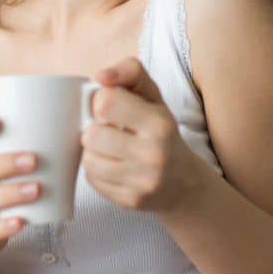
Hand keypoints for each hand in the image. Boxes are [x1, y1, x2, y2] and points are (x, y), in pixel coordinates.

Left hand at [81, 58, 202, 212]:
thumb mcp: (152, 96)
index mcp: (159, 123)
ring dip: (95, 152)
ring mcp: (141, 182)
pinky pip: (92, 180)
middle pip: (91, 135)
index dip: (102, 102)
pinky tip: (115, 167)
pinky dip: (98, 172)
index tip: (114, 109)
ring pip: (88, 160)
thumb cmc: (160, 131)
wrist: (183, 182)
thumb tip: (100, 76)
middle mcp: (153, 154)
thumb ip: (129, 72)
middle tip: (111, 132)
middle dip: (96, 131)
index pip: (105, 102)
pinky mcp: (129, 201)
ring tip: (112, 150)